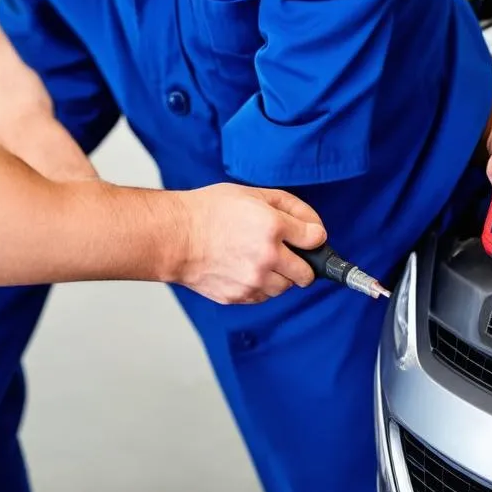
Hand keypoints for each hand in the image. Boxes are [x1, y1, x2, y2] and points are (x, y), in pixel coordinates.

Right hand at [176, 184, 326, 303]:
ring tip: (260, 259)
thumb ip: (290, 208)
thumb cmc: (210, 211)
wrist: (175, 237)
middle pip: (308, 273)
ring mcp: (253, 280)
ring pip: (286, 287)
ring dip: (281, 276)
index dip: (313, 235)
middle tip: (288, 252)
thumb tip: (316, 228)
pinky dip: (261, 286)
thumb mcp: (253, 194)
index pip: (316, 239)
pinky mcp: (239, 296)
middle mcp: (267, 257)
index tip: (308, 235)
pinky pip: (263, 296)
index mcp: (273, 227)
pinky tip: (245, 269)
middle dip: (303, 262)